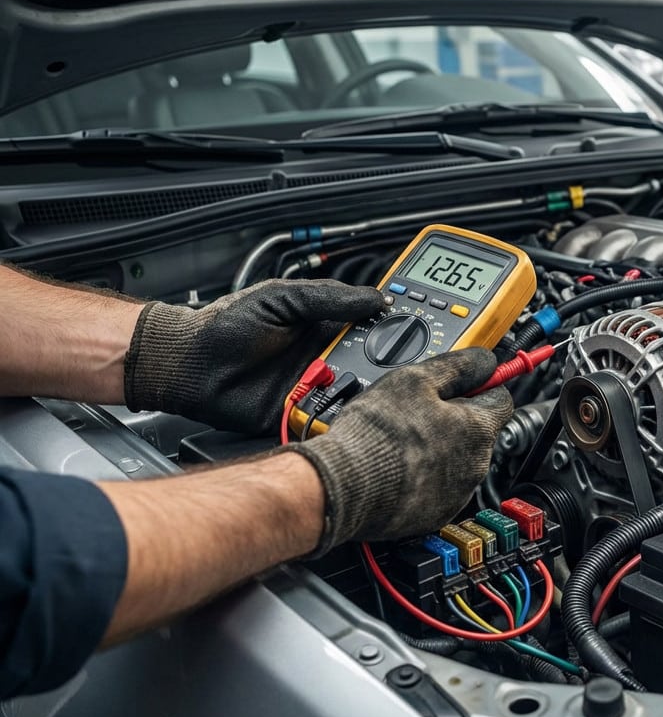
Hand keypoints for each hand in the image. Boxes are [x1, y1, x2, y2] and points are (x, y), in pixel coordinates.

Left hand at [123, 279, 384, 432]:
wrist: (188, 365)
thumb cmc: (225, 326)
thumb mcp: (281, 299)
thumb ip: (329, 297)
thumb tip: (378, 299)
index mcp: (325, 325)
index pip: (373, 325)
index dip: (397, 326)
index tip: (421, 325)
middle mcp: (326, 356)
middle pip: (374, 362)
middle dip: (392, 363)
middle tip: (407, 362)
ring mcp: (315, 386)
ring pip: (358, 391)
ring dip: (369, 391)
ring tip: (379, 387)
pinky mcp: (301, 415)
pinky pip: (331, 418)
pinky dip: (343, 418)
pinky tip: (352, 412)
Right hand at [285, 348, 512, 553]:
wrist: (342, 486)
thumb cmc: (376, 434)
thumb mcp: (416, 379)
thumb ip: (458, 366)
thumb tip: (484, 361)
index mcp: (478, 430)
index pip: (502, 400)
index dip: (481, 385)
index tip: (465, 381)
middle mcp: (476, 467)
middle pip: (478, 431)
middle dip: (455, 418)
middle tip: (419, 409)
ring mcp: (456, 494)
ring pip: (458, 460)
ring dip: (439, 447)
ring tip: (401, 439)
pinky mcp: (434, 514)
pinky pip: (438, 487)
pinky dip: (424, 475)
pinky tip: (398, 465)